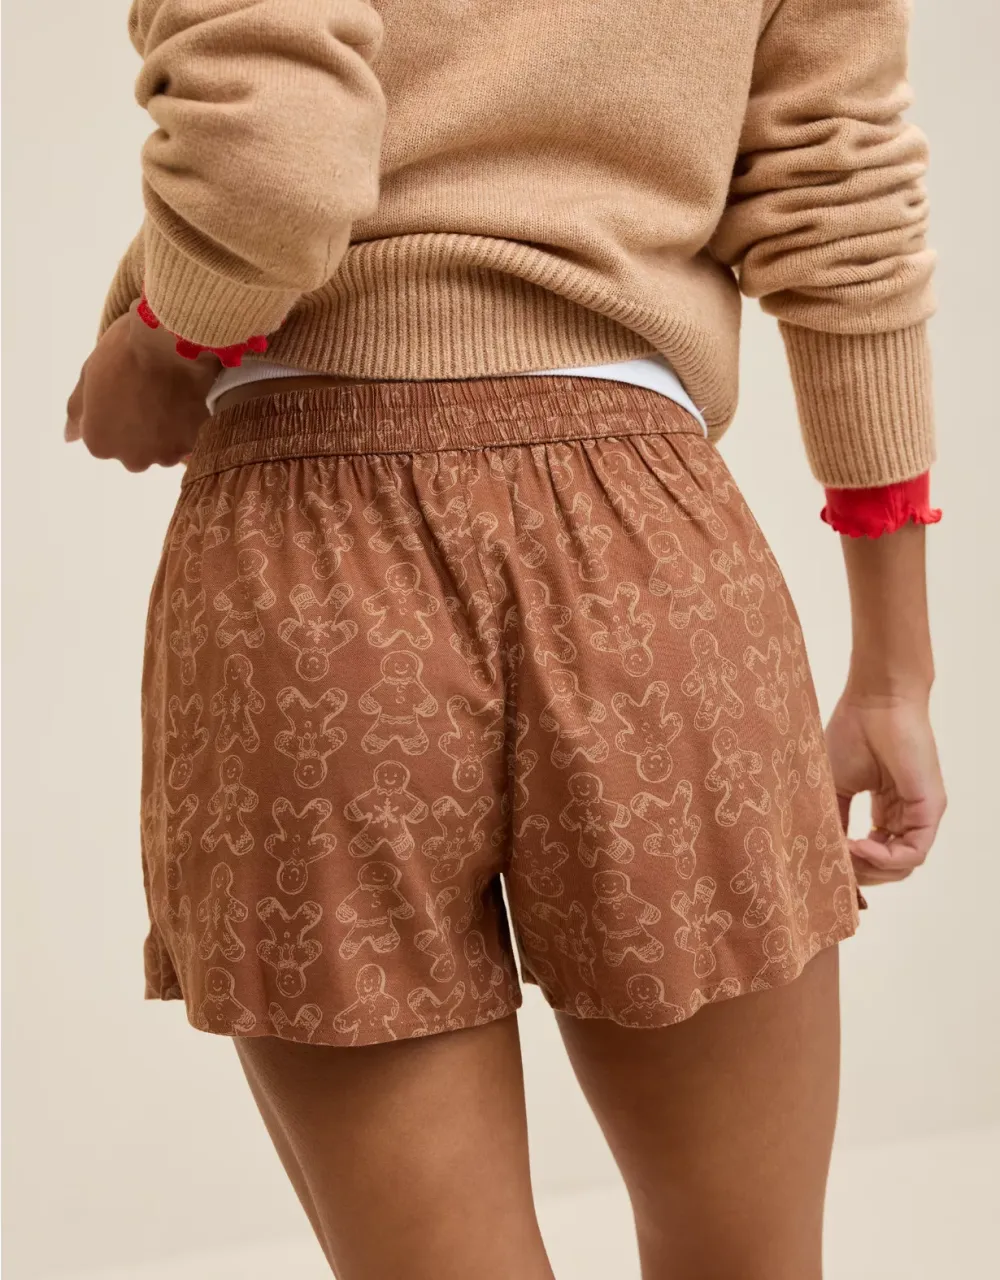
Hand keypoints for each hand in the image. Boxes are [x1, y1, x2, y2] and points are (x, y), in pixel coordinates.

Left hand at [65, 302, 218, 470]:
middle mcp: (131, 459)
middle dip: (141, 431)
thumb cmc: (123, 353)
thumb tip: (69, 437)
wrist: (171, 343)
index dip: (114, 415)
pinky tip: (185, 400)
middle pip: (136, 451)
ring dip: (165, 432)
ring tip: (169, 399)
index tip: (125, 393)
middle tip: (148, 397)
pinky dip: (187, 426)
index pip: (104, 439)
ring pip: (163, 449)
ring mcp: (164, 455)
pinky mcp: (193, 444)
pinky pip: (187, 440)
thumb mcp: (89, 375)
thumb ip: (77, 412)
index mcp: (99, 443)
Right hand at [825, 691, 945, 886]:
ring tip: (843, 854)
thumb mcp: (832, 785)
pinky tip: (859, 844)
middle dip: (858, 873)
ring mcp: (919, 814)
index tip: (822, 861)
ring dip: (870, 869)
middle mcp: (904, 815)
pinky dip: (885, 858)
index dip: (849, 864)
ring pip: (902, 866)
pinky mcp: (929, 810)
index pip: (873, 853)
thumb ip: (832, 819)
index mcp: (884, 808)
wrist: (875, 702)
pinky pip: (913, 853)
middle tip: (832, 864)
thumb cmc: (852, 733)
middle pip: (888, 867)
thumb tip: (822, 853)